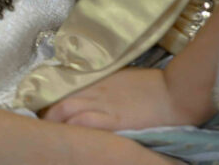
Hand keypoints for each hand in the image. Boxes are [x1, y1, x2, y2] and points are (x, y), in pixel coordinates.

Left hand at [42, 67, 194, 130]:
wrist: (173, 94)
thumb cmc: (152, 86)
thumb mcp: (122, 78)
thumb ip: (103, 84)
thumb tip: (87, 92)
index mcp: (99, 80)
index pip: (65, 89)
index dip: (51, 103)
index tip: (46, 113)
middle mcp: (96, 91)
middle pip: (60, 103)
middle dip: (47, 117)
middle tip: (45, 130)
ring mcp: (102, 106)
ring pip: (66, 113)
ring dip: (56, 125)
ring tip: (53, 138)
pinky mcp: (111, 122)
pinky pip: (84, 125)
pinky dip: (73, 130)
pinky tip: (69, 140)